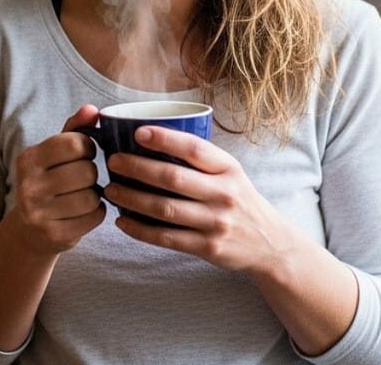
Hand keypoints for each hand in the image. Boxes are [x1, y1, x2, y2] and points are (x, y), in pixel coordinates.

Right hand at [9, 104, 105, 255]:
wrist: (29, 231)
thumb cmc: (49, 181)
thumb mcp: (55, 152)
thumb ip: (75, 127)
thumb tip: (93, 110)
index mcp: (28, 159)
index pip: (75, 143)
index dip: (88, 147)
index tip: (83, 154)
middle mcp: (28, 186)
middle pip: (86, 171)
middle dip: (91, 174)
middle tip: (82, 179)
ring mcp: (39, 213)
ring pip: (92, 196)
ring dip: (94, 195)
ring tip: (81, 195)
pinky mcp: (54, 235)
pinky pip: (95, 216)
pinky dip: (96, 213)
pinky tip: (82, 212)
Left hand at [104, 126, 290, 274]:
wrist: (269, 243)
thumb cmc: (239, 199)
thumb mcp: (231, 172)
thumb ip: (201, 160)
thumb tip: (151, 139)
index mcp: (228, 168)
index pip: (194, 148)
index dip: (165, 139)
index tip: (138, 132)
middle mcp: (224, 194)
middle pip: (173, 178)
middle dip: (137, 168)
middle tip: (113, 161)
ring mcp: (215, 222)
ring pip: (164, 208)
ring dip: (132, 198)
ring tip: (111, 190)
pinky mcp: (207, 248)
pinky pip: (166, 237)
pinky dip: (140, 229)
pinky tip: (122, 220)